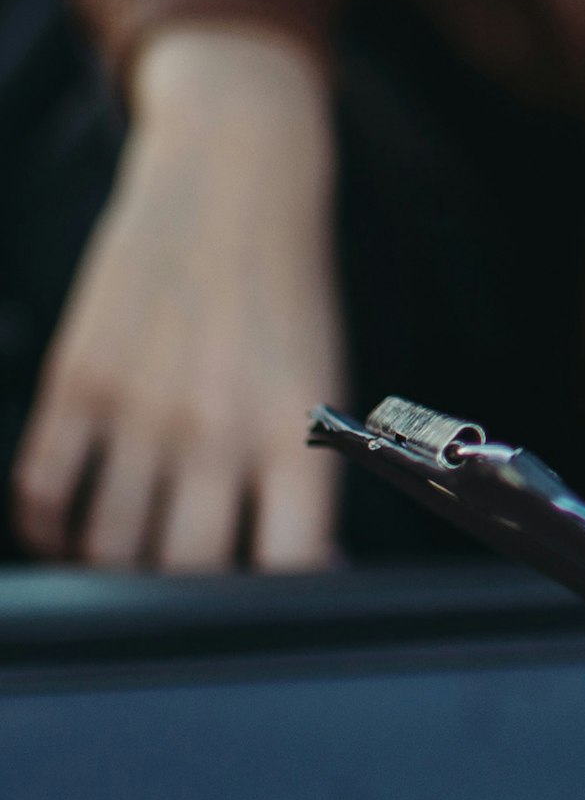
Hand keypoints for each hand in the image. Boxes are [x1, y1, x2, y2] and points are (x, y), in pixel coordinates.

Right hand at [13, 27, 346, 571]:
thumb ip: (303, 475)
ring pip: (109, 549)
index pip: (290, 567)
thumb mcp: (325, 382)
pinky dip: (49, 529)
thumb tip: (303, 569)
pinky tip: (70, 525)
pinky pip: (43, 493)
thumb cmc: (290, 290)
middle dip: (186, 601)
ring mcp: (142, 405)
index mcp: (299, 431)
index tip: (270, 624)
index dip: (280, 614)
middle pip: (186, 575)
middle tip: (185, 594)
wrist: (238, 175)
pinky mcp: (78, 379)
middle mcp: (220, 426)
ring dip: (114, 570)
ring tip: (129, 557)